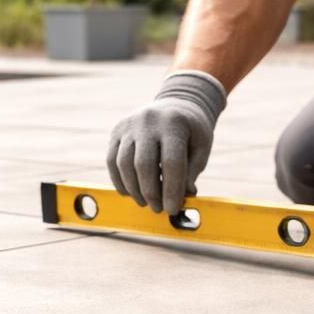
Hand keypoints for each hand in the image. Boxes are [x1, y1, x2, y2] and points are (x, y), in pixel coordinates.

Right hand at [106, 71, 226, 213]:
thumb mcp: (201, 148)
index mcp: (174, 124)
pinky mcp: (116, 131)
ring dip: (134, 189)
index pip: (171, 162)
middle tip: (158, 209)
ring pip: (124, 164)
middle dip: (150, 192)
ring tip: (145, 202)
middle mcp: (148, 121)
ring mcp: (129, 125)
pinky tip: (130, 192)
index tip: (172, 209)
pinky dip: (119, 181)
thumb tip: (183, 197)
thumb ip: (192, 172)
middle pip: (144, 164)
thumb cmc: (191, 131)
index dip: (171, 190)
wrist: (176, 104)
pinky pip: (112, 161)